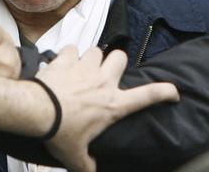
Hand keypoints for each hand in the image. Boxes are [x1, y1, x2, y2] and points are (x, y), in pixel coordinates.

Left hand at [38, 46, 178, 171]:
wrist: (36, 111)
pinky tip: (63, 63)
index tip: (173, 91)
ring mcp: (85, 67)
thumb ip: (87, 164)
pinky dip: (69, 54)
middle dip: (116, 63)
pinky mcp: (67, 59)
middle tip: (106, 73)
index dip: (164, 91)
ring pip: (97, 50)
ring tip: (82, 68)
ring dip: (91, 58)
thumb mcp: (76, 156)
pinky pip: (72, 48)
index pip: (148, 96)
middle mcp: (103, 82)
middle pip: (121, 57)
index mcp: (113, 105)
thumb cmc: (59, 133)